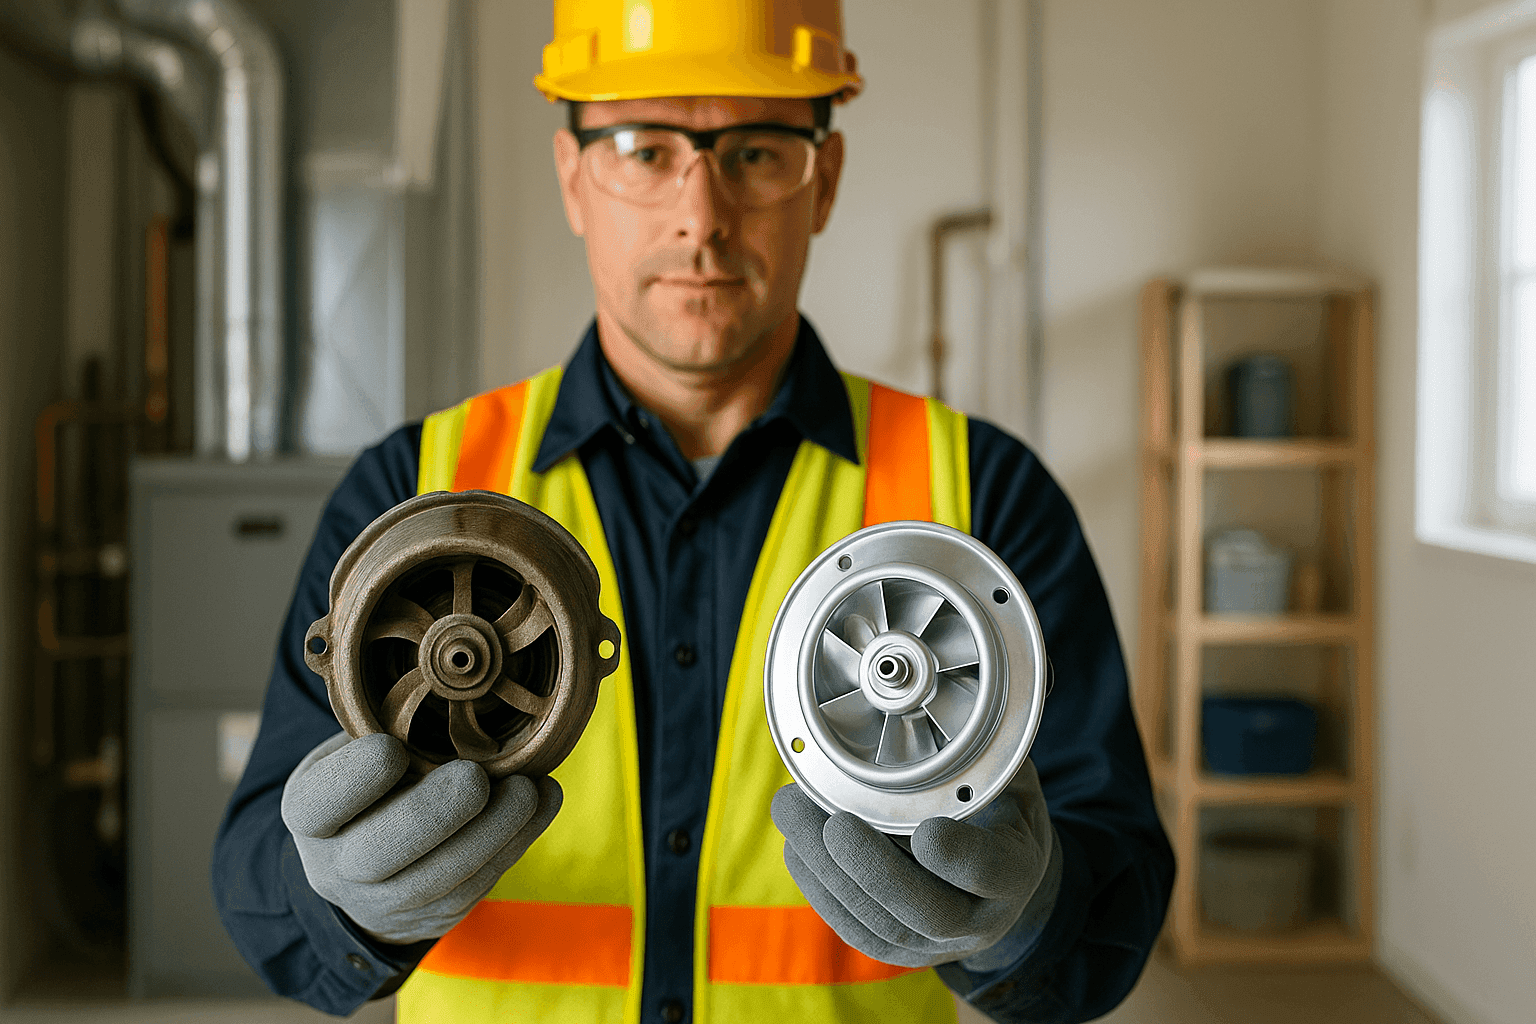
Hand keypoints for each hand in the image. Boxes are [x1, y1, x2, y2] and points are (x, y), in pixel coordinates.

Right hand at [281, 731, 560, 944]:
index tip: (392, 747)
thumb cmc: (370, 783)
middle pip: (379, 853)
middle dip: (435, 812)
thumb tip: (453, 689)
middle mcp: (335, 866)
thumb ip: (385, 728)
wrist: (366, 866)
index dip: (357, 776)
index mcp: (309, 813)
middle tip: (476, 776)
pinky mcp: (433, 915)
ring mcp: (383, 901)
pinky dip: (517, 842)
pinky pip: (478, 885)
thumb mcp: (353, 750)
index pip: (320, 801)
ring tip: (529, 789)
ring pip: (440, 877)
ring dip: (495, 830)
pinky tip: (541, 803)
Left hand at [771, 760, 1057, 968]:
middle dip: (870, 867)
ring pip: (881, 925)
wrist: (996, 879)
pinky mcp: (899, 952)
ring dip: (828, 871)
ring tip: (792, 815)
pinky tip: (796, 848)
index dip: (961, 858)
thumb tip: (970, 686)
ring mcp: (938, 945)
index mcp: (1017, 872)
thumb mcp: (1010, 777)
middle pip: (927, 911)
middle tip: (832, 821)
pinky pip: (855, 930)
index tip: (927, 830)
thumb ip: (989, 746)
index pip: (995, 873)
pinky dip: (820, 889)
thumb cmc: (996, 812)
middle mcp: (982, 920)